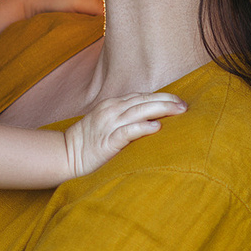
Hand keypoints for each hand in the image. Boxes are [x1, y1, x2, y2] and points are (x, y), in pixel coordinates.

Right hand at [61, 92, 183, 176]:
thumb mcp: (106, 122)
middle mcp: (112, 111)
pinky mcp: (107, 142)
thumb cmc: (88, 142)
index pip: (142, 96)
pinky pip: (127, 132)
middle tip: (185, 105)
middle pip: (144, 101)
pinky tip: (156, 127)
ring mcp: (109, 125)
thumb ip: (125, 117)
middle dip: (167, 101)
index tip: (179, 100)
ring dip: (161, 109)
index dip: (162, 97)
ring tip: (179, 111)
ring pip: (139, 112)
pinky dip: (142, 127)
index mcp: (113, 105)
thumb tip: (151, 119)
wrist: (66, 154)